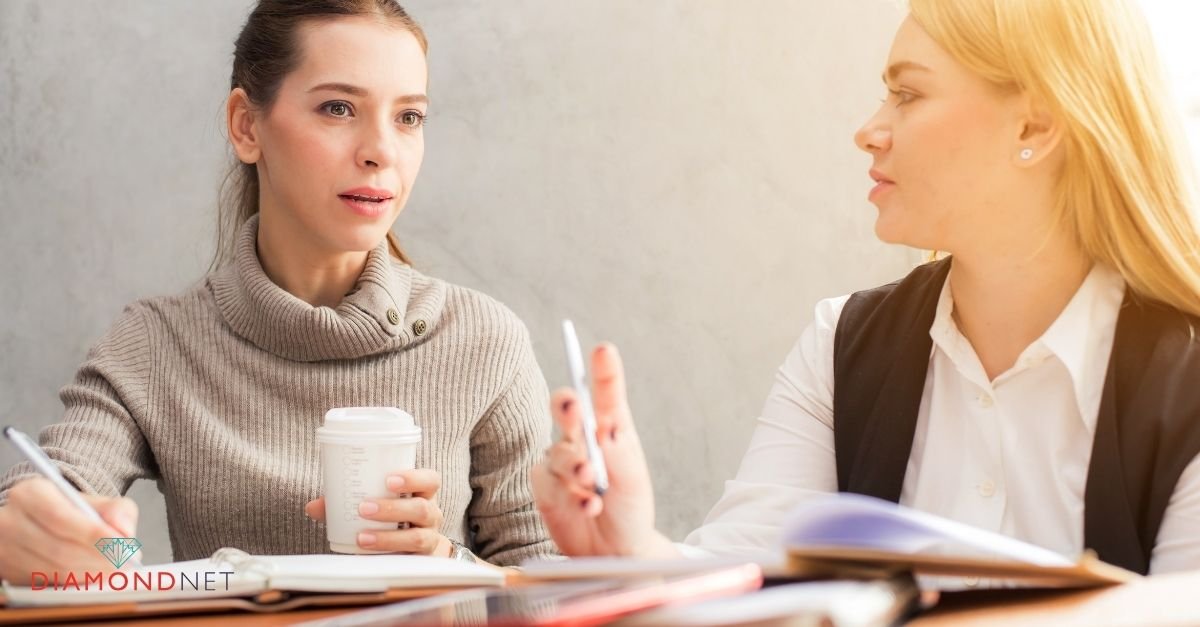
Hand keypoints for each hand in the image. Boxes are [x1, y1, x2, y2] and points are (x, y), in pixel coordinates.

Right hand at [0, 478, 138, 584]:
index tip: (123, 545)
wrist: (39, 523)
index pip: (61, 518)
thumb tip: (125, 532)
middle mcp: (11, 522)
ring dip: (91, 574)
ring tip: (116, 572)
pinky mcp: (11, 572)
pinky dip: (77, 583)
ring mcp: (7, 550)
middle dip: (98, 559)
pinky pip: (48, 583)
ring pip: (54, 569)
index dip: (94, 535)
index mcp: (30, 495)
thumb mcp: (95, 500)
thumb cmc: (70, 512)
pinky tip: (96, 579)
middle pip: (59, 548)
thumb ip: (117, 510)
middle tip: (126, 564)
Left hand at [305, 468, 451, 556]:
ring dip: (388, 537)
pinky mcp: (422, 561)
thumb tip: (313, 507)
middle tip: (364, 508)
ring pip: (418, 538)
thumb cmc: (391, 519)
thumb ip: (346, 503)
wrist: (411, 551)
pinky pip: (411, 561)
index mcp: (423, 494)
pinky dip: (388, 555)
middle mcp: (431, 515)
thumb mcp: (376, 504)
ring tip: (362, 536)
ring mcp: (430, 539)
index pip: (430, 480)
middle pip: (422, 509)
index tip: (389, 480)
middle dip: (393, 508)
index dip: (414, 478)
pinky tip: (367, 554)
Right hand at [531, 342, 677, 557]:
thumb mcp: (633, 480)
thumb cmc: (628, 508)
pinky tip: (588, 506)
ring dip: (575, 467)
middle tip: (574, 409)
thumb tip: (604, 428)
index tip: (603, 351)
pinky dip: (570, 495)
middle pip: (566, 409)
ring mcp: (560, 461)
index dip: (604, 371)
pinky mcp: (544, 486)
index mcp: (611, 428)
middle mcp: (582, 438)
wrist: (614, 550)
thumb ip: (618, 454)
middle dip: (567, 406)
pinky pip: (549, 483)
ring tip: (591, 483)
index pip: (607, 395)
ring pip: (558, 452)